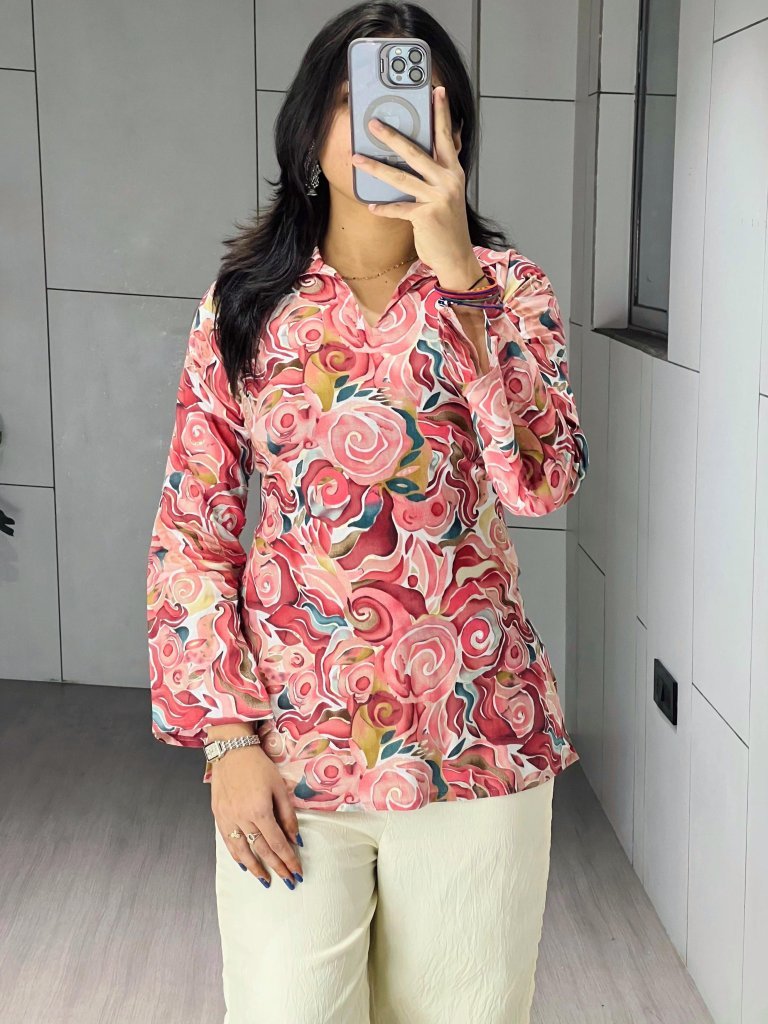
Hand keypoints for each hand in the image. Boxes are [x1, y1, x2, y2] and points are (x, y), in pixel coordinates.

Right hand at [212, 744, 303, 889]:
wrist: (232, 751)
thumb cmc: (258, 766)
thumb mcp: (279, 787)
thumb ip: (287, 815)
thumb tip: (294, 838)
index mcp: (260, 811)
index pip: (277, 843)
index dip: (288, 860)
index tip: (297, 872)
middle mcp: (242, 818)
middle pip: (262, 850)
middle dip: (277, 867)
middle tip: (288, 881)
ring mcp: (228, 819)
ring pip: (242, 851)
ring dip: (255, 868)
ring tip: (265, 880)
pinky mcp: (218, 816)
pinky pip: (228, 842)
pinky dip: (237, 855)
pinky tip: (244, 864)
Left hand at [350, 85, 481, 288]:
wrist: (456, 256)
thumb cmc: (447, 225)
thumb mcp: (446, 195)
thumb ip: (434, 175)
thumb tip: (411, 158)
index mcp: (453, 172)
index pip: (446, 137)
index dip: (441, 113)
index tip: (436, 90)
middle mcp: (448, 181)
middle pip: (416, 152)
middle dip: (392, 136)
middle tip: (373, 123)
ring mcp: (438, 197)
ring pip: (401, 178)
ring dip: (376, 168)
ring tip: (357, 158)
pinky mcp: (427, 215)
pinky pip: (399, 208)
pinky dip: (384, 208)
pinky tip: (371, 205)